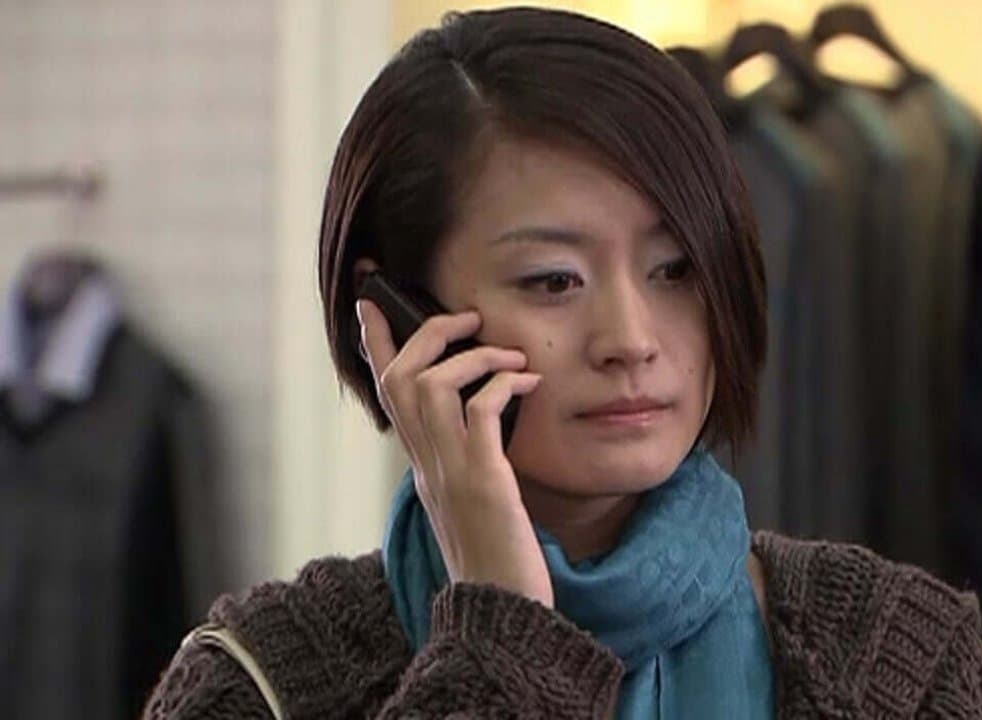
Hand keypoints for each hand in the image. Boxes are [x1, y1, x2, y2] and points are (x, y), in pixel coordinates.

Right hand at [357, 299, 553, 607]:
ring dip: (471, 357)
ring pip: (430, 387)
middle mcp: (427, 466)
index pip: (385, 394)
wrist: (501, 614)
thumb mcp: (470, 500)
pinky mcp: (483, 483)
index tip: (371, 301)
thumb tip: (481, 416)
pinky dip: (502, 387)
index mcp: (422, 467)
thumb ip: (463, 459)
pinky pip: (481, 414)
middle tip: (465, 318)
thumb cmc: (494, 558)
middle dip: (427, 334)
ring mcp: (451, 473)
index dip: (375, 343)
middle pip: (399, 378)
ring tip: (509, 356)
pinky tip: (528, 384)